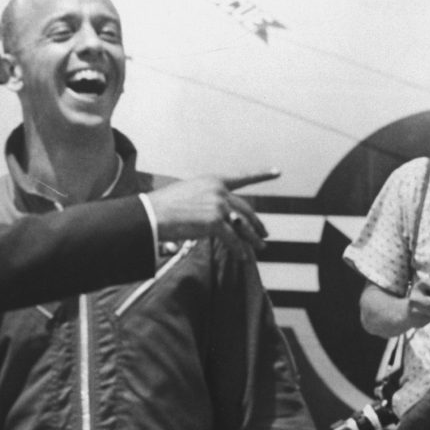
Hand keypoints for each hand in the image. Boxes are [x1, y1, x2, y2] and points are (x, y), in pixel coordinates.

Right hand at [146, 170, 279, 257]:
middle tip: (264, 233)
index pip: (242, 177)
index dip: (262, 174)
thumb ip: (206, 199)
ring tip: (260, 248)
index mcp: (213, 180)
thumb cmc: (163, 207)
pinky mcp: (215, 222)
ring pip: (243, 225)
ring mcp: (219, 205)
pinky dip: (238, 250)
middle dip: (257, 223)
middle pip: (246, 209)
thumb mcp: (188, 193)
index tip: (277, 171)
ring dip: (252, 239)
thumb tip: (217, 214)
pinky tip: (242, 257)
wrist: (152, 215)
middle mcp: (219, 190)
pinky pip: (232, 239)